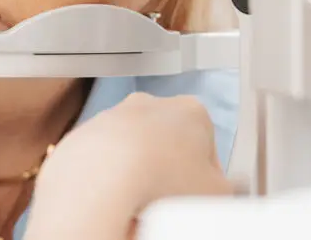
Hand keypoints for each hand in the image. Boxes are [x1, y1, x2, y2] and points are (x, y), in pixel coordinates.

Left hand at [24, 92, 233, 239]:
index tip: (200, 195)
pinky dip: (108, 177)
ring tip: (140, 205)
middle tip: (170, 200)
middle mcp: (151, 105)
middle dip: (170, 168)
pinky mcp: (84, 136)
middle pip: (169, 141)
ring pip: (134, 149)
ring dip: (138, 172)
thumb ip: (226, 187)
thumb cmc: (162, 181)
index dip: (206, 175)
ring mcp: (114, 117)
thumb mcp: (216, 192)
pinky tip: (115, 200)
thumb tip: (223, 191)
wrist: (102, 182)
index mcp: (192, 111)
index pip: (208, 144)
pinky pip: (103, 160)